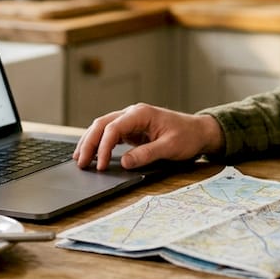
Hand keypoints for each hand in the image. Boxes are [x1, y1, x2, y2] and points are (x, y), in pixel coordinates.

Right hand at [73, 103, 224, 170]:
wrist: (199, 131)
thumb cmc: (187, 136)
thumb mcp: (170, 147)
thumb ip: (146, 154)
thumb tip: (124, 162)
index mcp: (141, 113)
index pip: (113, 128)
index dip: (103, 146)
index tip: (100, 164)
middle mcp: (133, 113)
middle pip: (102, 124)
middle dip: (89, 142)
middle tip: (81, 162)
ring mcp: (131, 120)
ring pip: (103, 127)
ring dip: (90, 141)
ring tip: (80, 158)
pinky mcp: (132, 129)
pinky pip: (110, 133)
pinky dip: (100, 143)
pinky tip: (92, 154)